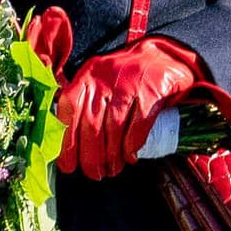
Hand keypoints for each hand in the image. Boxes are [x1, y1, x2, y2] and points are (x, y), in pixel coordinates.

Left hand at [53, 36, 202, 180]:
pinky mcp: (151, 91)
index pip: (69, 110)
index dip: (67, 142)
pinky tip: (130, 155)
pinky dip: (132, 144)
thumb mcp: (99, 82)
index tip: (69, 165)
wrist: (164, 57)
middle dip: (91, 156)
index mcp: (87, 77)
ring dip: (111, 154)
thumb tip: (67, 142)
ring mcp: (129, 83)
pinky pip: (138, 123)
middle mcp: (105, 78)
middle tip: (94, 173)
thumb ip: (82, 104)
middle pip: (92, 124)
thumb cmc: (126, 77)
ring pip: (113, 127)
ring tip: (112, 169)